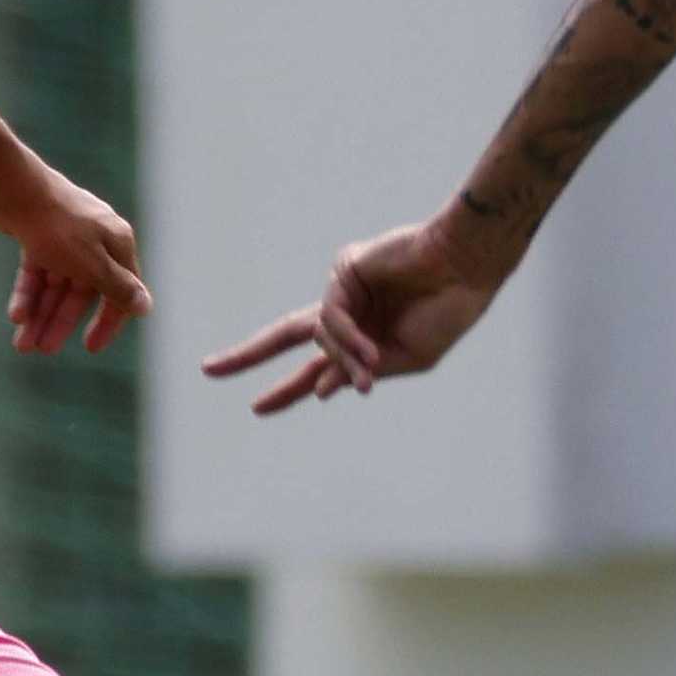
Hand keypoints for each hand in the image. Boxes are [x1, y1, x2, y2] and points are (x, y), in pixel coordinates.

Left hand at [0, 171, 153, 355]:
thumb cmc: (59, 226)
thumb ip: (118, 288)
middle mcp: (94, 242)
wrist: (15, 188)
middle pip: (81, 293)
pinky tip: (15, 315)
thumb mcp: (92, 264)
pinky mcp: (38, 236)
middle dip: (60, 323)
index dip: (107, 322)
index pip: (119, 292)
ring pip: (55, 286)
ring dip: (40, 314)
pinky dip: (27, 293)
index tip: (91, 347)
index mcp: (116, 244)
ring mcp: (66, 239)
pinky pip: (36, 272)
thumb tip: (145, 307)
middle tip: (43, 349)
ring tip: (22, 343)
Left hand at [202, 214, 502, 414]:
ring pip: (318, 337)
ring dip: (343, 358)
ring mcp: (342, 290)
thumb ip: (362, 372)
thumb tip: (319, 392)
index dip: (288, 388)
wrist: (466, 268)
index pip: (313, 366)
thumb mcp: (408, 358)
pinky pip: (329, 315)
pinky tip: (371, 348)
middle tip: (208, 370)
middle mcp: (347, 314)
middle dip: (248, 355)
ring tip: (373, 364)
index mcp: (363, 339)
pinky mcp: (342, 269)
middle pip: (286, 336)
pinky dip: (346, 337)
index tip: (257, 407)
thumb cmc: (447, 312)